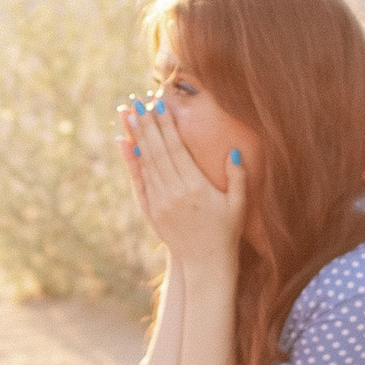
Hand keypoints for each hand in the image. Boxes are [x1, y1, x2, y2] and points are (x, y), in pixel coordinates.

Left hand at [119, 96, 241, 277]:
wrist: (205, 264)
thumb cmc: (226, 231)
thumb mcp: (239, 204)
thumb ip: (238, 177)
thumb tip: (233, 152)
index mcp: (196, 187)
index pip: (177, 149)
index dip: (167, 125)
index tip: (159, 105)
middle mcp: (174, 193)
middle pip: (157, 151)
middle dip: (147, 124)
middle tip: (138, 101)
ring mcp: (160, 203)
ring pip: (145, 163)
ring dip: (136, 136)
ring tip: (128, 114)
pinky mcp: (151, 211)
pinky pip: (139, 181)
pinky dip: (131, 161)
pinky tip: (125, 144)